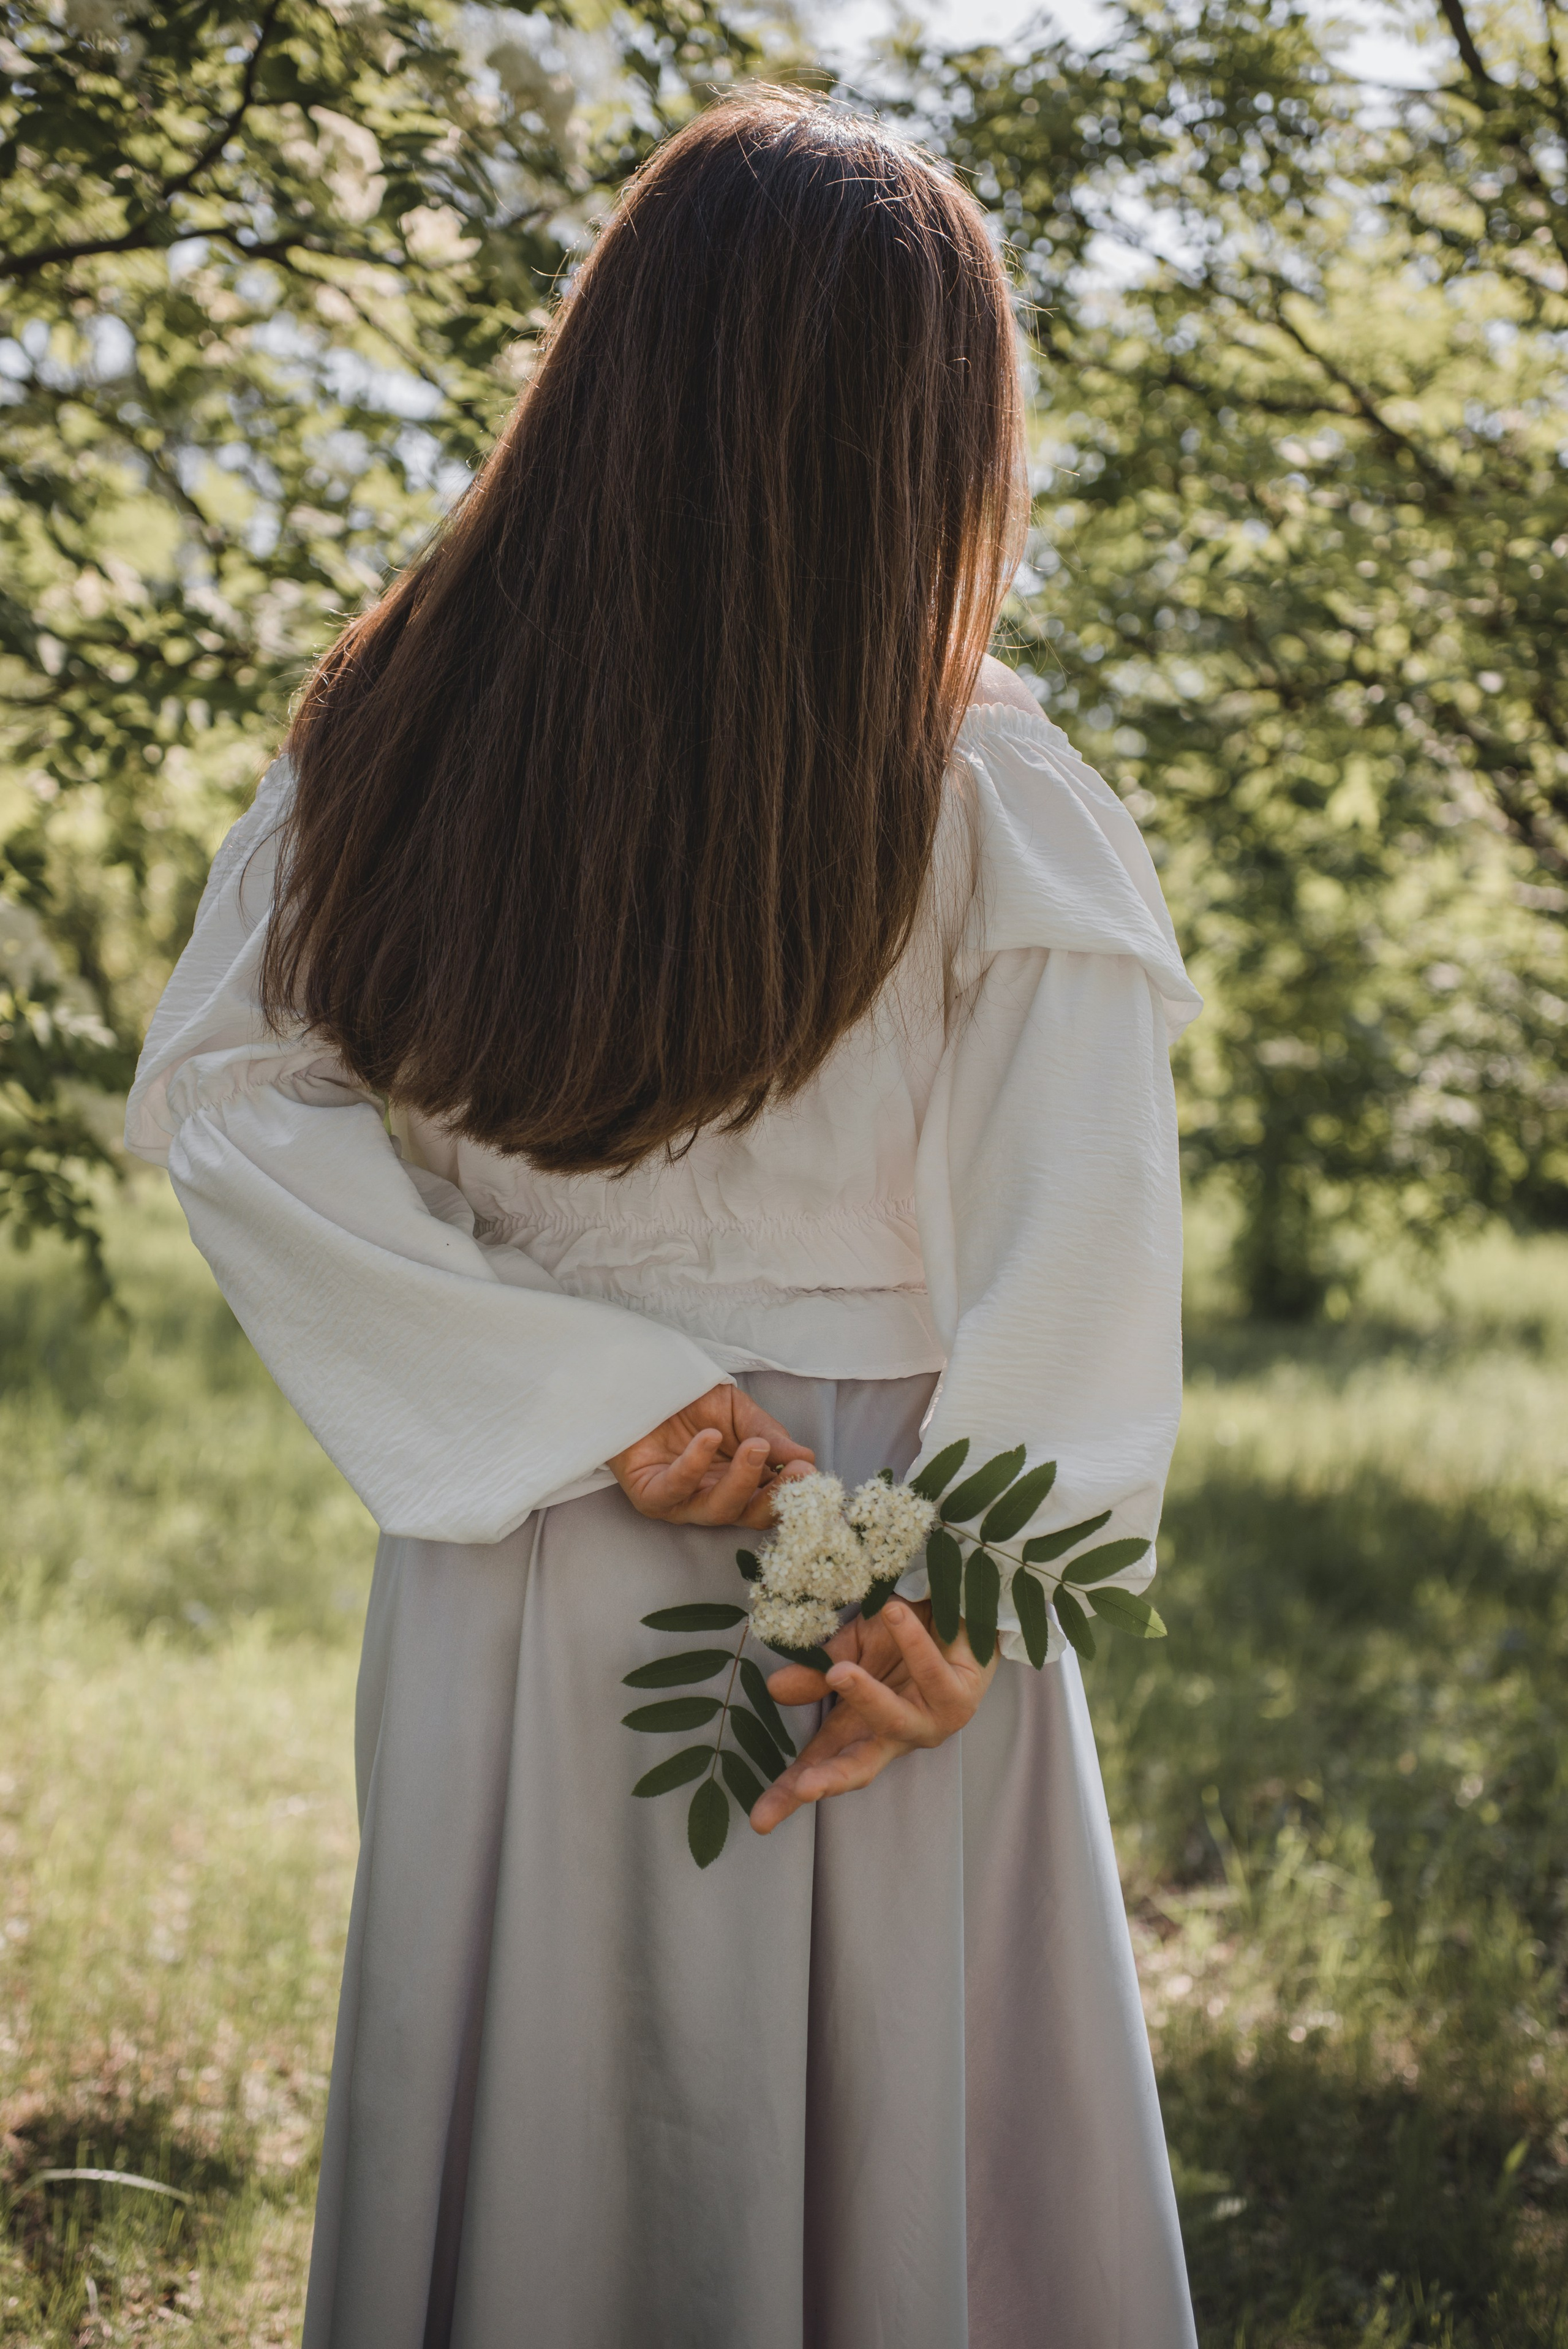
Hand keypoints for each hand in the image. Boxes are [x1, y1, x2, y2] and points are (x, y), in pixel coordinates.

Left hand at [608, 1385, 815, 1529]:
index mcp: (737, 1483)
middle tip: (794, 1469)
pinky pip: (674, 1490)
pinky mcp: (649, 1495)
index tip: (808, 1470)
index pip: (770, 1501)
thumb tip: (806, 1459)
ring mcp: (681, 1502)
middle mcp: (712, 1498)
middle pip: (749, 1515)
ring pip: (717, 1510)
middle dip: (774, 1496)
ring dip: (741, 1481)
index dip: (791, 1492)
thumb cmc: (689, 1401)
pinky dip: (694, 1466)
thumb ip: (767, 1433)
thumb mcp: (737, 1411)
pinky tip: (709, 1439)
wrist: (641, 1385)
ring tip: (754, 1448)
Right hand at [750, 1598, 998, 1832]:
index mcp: (859, 1727)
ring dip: (867, 1698)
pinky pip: (932, 1672)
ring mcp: (930, 1721)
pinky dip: (912, 1643)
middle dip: (831, 1779)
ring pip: (895, 1720)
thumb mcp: (849, 1650)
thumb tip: (775, 1689)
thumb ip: (818, 1673)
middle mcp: (895, 1734)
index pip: (819, 1763)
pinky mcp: (961, 1698)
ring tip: (840, 1673)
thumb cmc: (898, 1635)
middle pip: (859, 1767)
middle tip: (803, 1787)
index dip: (789, 1794)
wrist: (954, 1607)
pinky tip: (894, 1615)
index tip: (759, 1821)